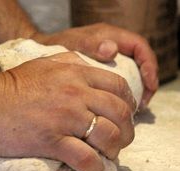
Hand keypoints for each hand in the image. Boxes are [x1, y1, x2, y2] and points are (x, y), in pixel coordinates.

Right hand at [0, 52, 134, 170]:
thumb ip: (69, 60)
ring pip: (109, 136)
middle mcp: (75, 94)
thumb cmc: (11, 84)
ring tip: (107, 154)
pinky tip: (90, 167)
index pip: (118, 86)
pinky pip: (86, 159)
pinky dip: (94, 168)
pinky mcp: (52, 141)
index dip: (128, 103)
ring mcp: (65, 118)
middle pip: (119, 113)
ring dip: (114, 149)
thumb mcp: (43, 63)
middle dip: (127, 130)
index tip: (124, 115)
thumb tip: (88, 66)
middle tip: (120, 139)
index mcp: (75, 74)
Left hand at [32, 23, 158, 108]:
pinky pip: (116, 83)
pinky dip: (120, 95)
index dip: (149, 65)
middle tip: (142, 103)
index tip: (150, 84)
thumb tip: (111, 50)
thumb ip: (90, 44)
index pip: (139, 47)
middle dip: (145, 83)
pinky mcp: (100, 73)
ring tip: (131, 110)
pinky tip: (115, 108)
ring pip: (129, 76)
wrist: (43, 52)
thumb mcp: (73, 43)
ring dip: (133, 92)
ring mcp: (107, 61)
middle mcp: (112, 48)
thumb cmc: (57, 45)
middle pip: (138, 64)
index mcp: (110, 37)